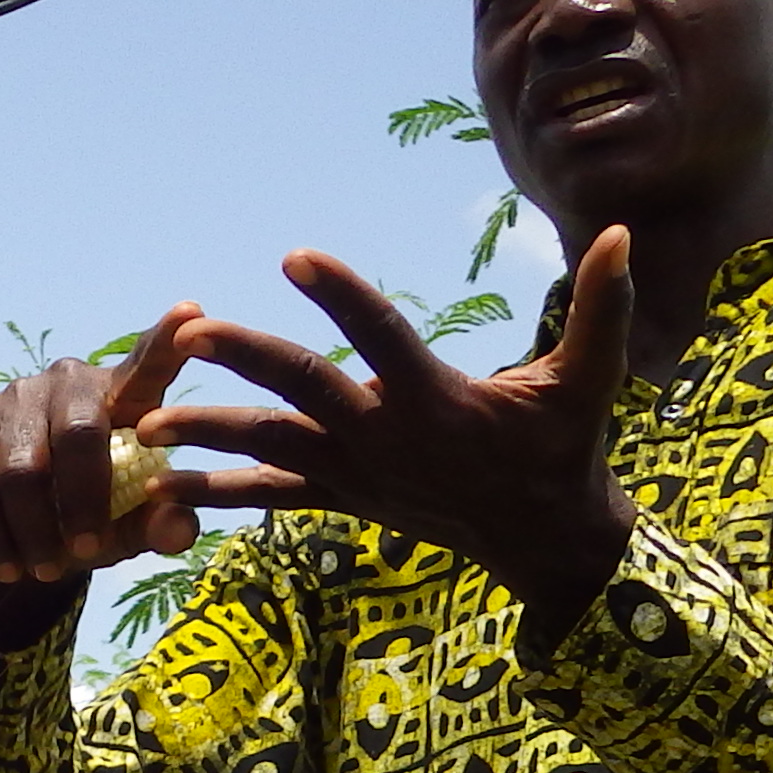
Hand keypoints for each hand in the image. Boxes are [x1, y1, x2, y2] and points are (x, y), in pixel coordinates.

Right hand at [0, 306, 210, 616]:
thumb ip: (162, 525)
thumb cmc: (102, 513)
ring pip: (18, 471)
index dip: (168, 339)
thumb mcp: (137, 525)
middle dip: (81, 504)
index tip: (192, 312)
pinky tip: (7, 565)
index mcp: (125, 393)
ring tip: (47, 569)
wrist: (26, 523)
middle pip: (76, 434)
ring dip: (32, 531)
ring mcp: (14, 397)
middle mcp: (68, 380)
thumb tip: (177, 526)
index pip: (149, 360)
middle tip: (88, 555)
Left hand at [160, 237, 638, 621]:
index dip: (341, 297)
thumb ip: (602, 308)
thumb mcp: (591, 380)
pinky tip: (160, 484)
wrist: (542, 539)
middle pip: (303, 390)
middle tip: (189, 334)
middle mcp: (386, 437)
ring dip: (208, 432)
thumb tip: (624, 232)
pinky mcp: (341, 498)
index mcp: (436, 400)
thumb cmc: (565, 448)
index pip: (380, 338)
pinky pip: (270, 496)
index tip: (295, 257)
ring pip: (271, 447)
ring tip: (147, 421)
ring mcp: (358, 473)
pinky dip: (217, 489)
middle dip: (244, 360)